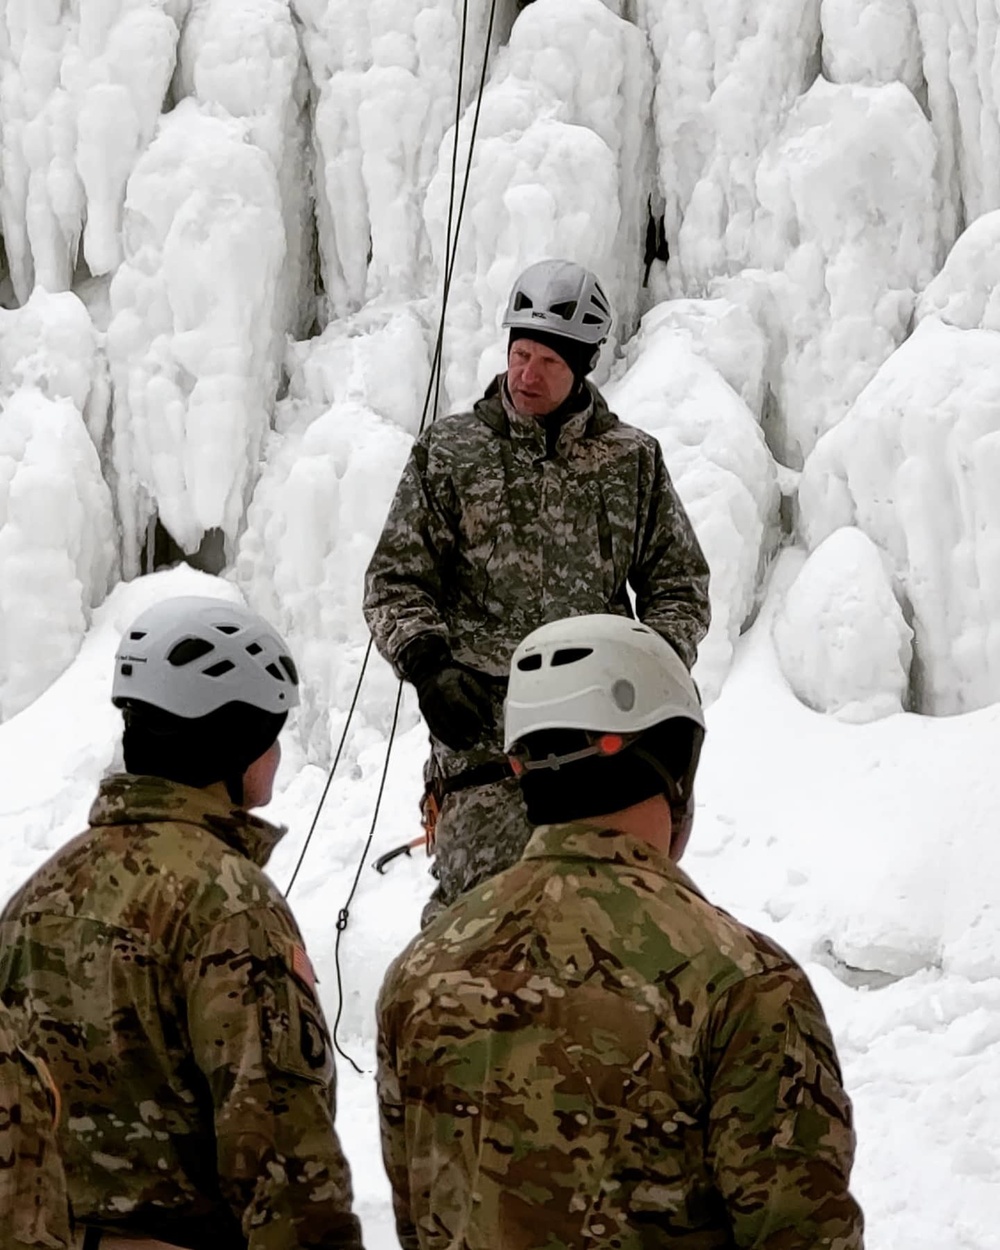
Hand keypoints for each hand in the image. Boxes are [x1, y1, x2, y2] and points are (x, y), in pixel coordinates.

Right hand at [397, 635, 493, 749]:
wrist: (427, 673)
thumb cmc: (451, 677)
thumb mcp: (468, 679)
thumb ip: (480, 696)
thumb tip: (490, 718)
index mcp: (446, 685)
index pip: (460, 704)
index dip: (473, 716)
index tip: (484, 725)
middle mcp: (434, 697)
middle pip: (450, 719)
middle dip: (466, 731)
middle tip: (477, 738)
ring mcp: (428, 708)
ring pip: (442, 728)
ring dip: (457, 739)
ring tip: (470, 745)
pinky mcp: (425, 715)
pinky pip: (436, 731)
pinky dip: (448, 741)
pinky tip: (458, 746)